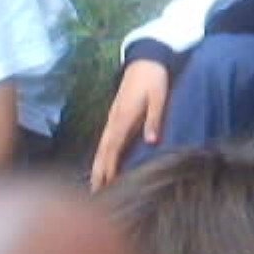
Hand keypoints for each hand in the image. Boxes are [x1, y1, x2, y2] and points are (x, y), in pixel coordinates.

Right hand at [90, 59, 169, 189]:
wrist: (146, 59)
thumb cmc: (154, 78)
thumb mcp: (159, 96)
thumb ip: (155, 118)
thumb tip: (152, 141)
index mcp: (124, 117)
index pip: (113, 148)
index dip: (109, 167)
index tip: (106, 185)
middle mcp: (115, 120)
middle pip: (103, 151)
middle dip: (98, 172)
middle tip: (94, 195)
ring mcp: (113, 117)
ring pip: (102, 146)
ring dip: (98, 165)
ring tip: (95, 185)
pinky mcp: (116, 115)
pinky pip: (106, 139)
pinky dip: (102, 154)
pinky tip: (103, 162)